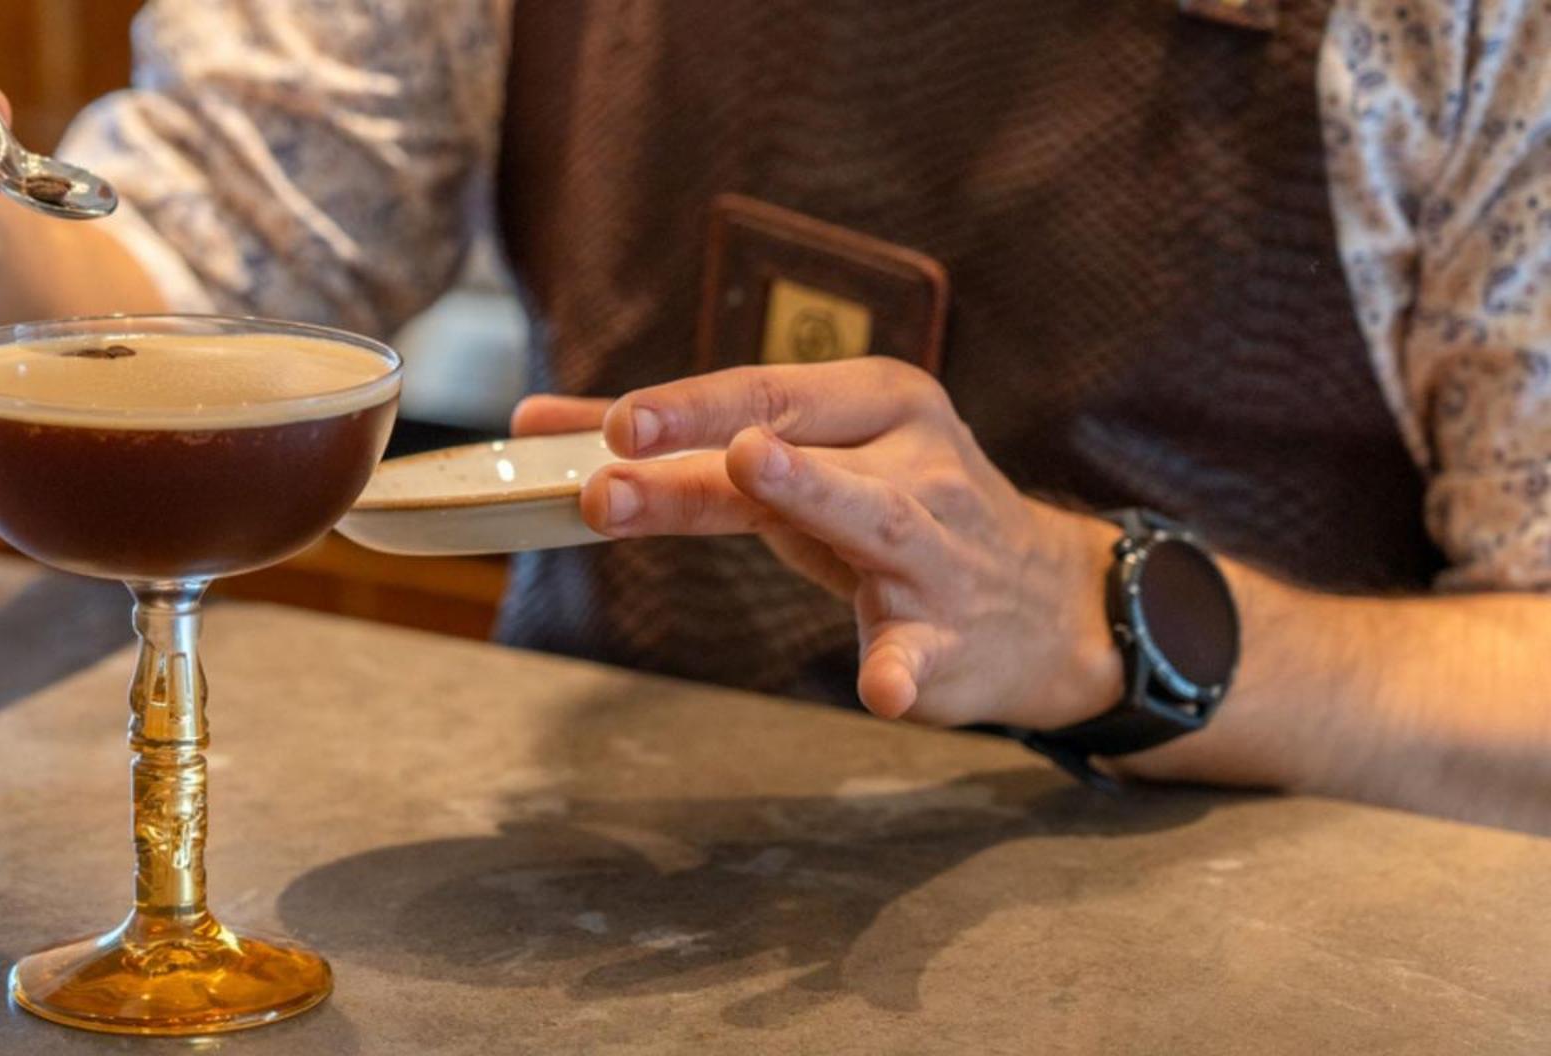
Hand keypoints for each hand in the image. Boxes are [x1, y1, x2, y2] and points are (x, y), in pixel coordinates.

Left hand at [515, 359, 1122, 728]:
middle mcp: (909, 461)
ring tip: (750, 472)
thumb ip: (677, 451)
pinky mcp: (953, 637)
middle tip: (626, 447)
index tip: (609, 421)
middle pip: (799, 448)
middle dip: (710, 445)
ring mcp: (937, 549)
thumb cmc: (894, 515)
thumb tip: (536, 425)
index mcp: (870, 405)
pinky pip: (923, 652)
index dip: (684, 406)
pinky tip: (883, 688)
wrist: (1047, 609)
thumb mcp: (797, 468)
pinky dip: (902, 669)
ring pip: (873, 516)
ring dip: (810, 494)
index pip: (764, 392)